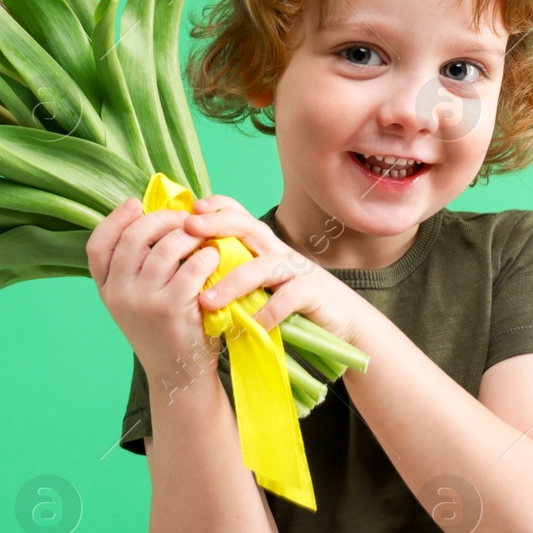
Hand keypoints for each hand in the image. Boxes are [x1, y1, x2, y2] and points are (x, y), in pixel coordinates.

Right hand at [86, 197, 224, 394]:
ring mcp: (143, 301)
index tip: (135, 204)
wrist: (179, 375)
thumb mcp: (136, 301)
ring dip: (190, 234)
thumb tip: (152, 215)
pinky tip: (216, 257)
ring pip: (167, 246)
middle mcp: (119, 294)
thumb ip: (136, 267)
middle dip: (163, 218)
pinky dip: (208, 256)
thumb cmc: (164, 330)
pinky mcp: (172, 309)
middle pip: (135, 237)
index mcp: (107, 290)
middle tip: (185, 218)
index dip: (114, 219)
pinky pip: (193, 267)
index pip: (97, 245)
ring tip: (204, 236)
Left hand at [182, 195, 368, 346]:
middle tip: (189, 227)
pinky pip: (288, 298)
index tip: (190, 208)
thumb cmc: (295, 303)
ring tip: (207, 300)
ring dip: (233, 283)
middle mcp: (279, 251)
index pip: (240, 216)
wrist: (343, 318)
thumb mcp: (264, 284)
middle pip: (249, 227)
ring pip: (262, 267)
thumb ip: (238, 275)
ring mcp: (297, 270)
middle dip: (218, 224)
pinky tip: (253, 324)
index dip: (217, 207)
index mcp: (264, 247)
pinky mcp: (313, 292)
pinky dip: (269, 311)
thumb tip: (194, 278)